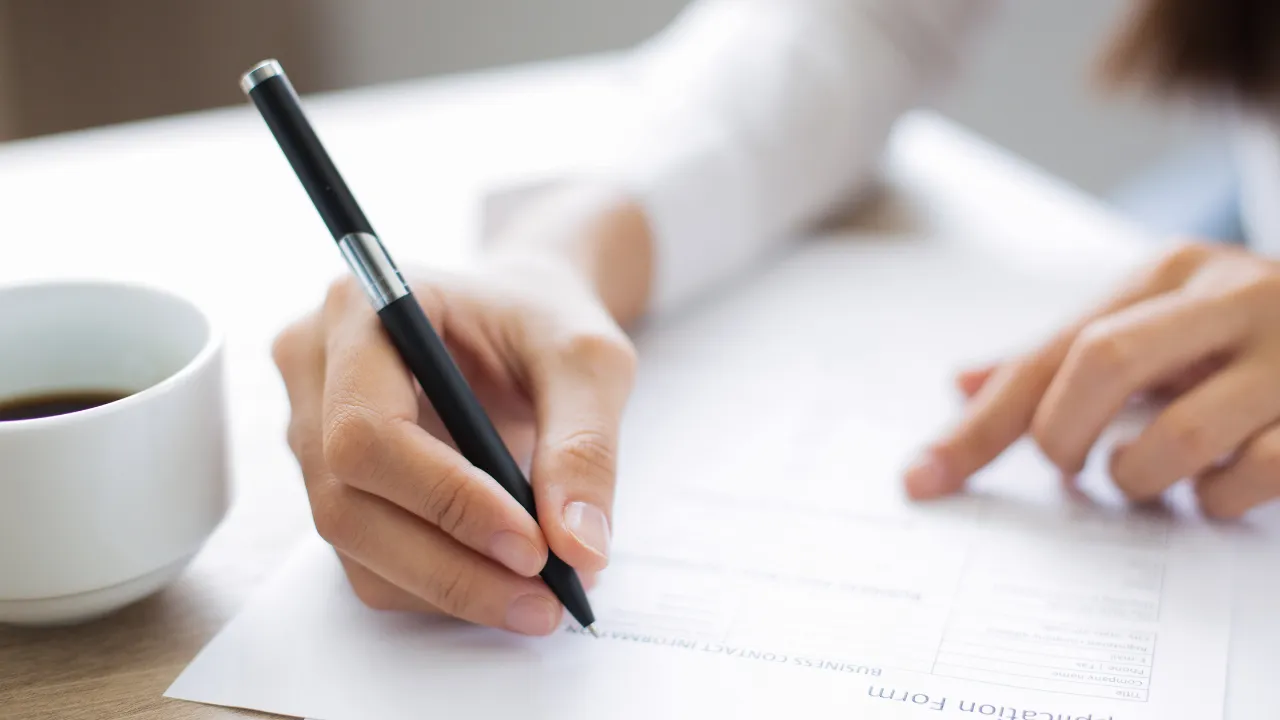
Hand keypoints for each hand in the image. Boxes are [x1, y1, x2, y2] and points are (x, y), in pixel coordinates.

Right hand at [272, 256, 635, 633]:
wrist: (522, 322)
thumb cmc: (544, 322)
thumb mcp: (590, 360)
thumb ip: (585, 445)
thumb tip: (578, 547)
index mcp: (361, 308)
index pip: (368, 428)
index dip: (445, 498)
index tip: (531, 545)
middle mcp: (314, 368)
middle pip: (347, 499)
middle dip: (451, 565)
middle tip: (545, 598)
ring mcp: (311, 429)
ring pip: (354, 543)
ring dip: (448, 588)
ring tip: (538, 600)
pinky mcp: (331, 481)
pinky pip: (367, 560)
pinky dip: (437, 588)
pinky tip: (502, 586)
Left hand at [905, 242, 1279, 518]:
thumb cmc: (1243, 341)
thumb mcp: (1155, 331)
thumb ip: (1061, 360)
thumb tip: (957, 386)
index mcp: (1171, 274)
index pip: (1050, 352)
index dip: (981, 424)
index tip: (923, 481)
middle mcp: (1233, 295)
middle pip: (1101, 363)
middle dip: (1064, 436)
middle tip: (1073, 468)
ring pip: (1178, 435)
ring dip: (1140, 480)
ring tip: (1145, 478)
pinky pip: (1253, 477)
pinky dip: (1214, 501)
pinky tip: (1214, 491)